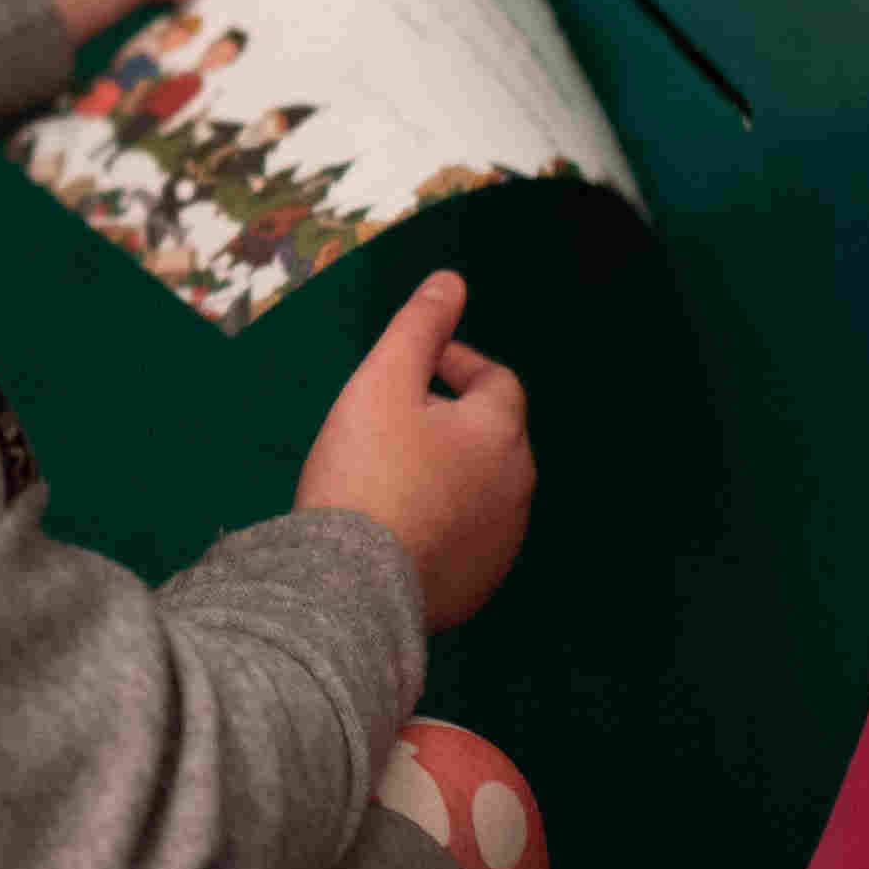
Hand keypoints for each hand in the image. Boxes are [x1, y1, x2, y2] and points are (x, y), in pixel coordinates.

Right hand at [298, 270, 532, 626]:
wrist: (351, 584)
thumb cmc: (365, 471)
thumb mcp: (383, 381)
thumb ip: (420, 327)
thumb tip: (451, 282)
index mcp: (501, 432)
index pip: (496, 380)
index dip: (457, 362)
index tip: (415, 367)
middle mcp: (517, 487)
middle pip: (493, 435)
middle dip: (454, 418)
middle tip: (395, 419)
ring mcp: (503, 543)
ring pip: (484, 488)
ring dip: (452, 472)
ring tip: (394, 473)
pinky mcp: (480, 585)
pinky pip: (469, 539)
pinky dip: (445, 522)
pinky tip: (402, 524)